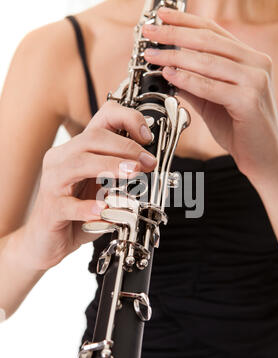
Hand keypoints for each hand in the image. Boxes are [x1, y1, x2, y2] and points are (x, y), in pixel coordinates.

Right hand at [23, 101, 155, 269]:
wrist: (47, 240)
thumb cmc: (78, 211)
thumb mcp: (103, 186)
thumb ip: (121, 173)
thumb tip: (149, 164)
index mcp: (78, 149)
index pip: (102, 117)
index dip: (128, 119)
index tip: (147, 137)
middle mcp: (62, 159)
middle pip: (93, 138)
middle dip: (126, 147)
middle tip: (148, 163)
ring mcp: (54, 183)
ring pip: (79, 163)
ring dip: (109, 166)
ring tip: (132, 174)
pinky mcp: (52, 209)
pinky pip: (69, 204)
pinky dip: (88, 206)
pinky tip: (103, 210)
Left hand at [143, 7, 277, 184]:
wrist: (262, 157)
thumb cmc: (239, 129)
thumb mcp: (212, 101)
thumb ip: (194, 83)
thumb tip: (168, 67)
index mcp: (249, 58)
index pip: (213, 31)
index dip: (185, 21)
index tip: (161, 16)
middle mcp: (256, 63)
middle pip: (208, 41)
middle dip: (174, 35)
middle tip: (150, 32)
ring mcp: (255, 80)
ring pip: (208, 61)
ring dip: (175, 57)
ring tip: (152, 56)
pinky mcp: (249, 100)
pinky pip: (212, 87)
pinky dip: (188, 80)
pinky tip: (170, 75)